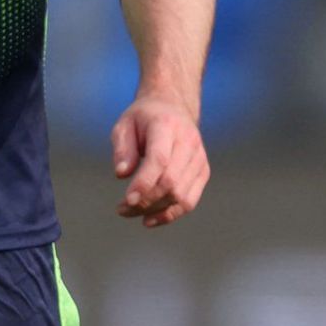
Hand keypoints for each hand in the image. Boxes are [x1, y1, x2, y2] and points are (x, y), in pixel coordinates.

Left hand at [110, 92, 208, 228]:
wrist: (172, 107)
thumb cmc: (143, 118)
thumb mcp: (124, 125)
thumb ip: (122, 149)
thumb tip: (122, 174)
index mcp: (167, 125)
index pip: (160, 159)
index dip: (144, 182)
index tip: (127, 200)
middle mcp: (188, 141)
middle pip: (171, 181)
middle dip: (145, 200)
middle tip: (122, 208)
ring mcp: (199, 157)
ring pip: (181, 195)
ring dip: (154, 210)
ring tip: (131, 212)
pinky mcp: (203, 171)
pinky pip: (189, 201)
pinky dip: (170, 214)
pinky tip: (149, 219)